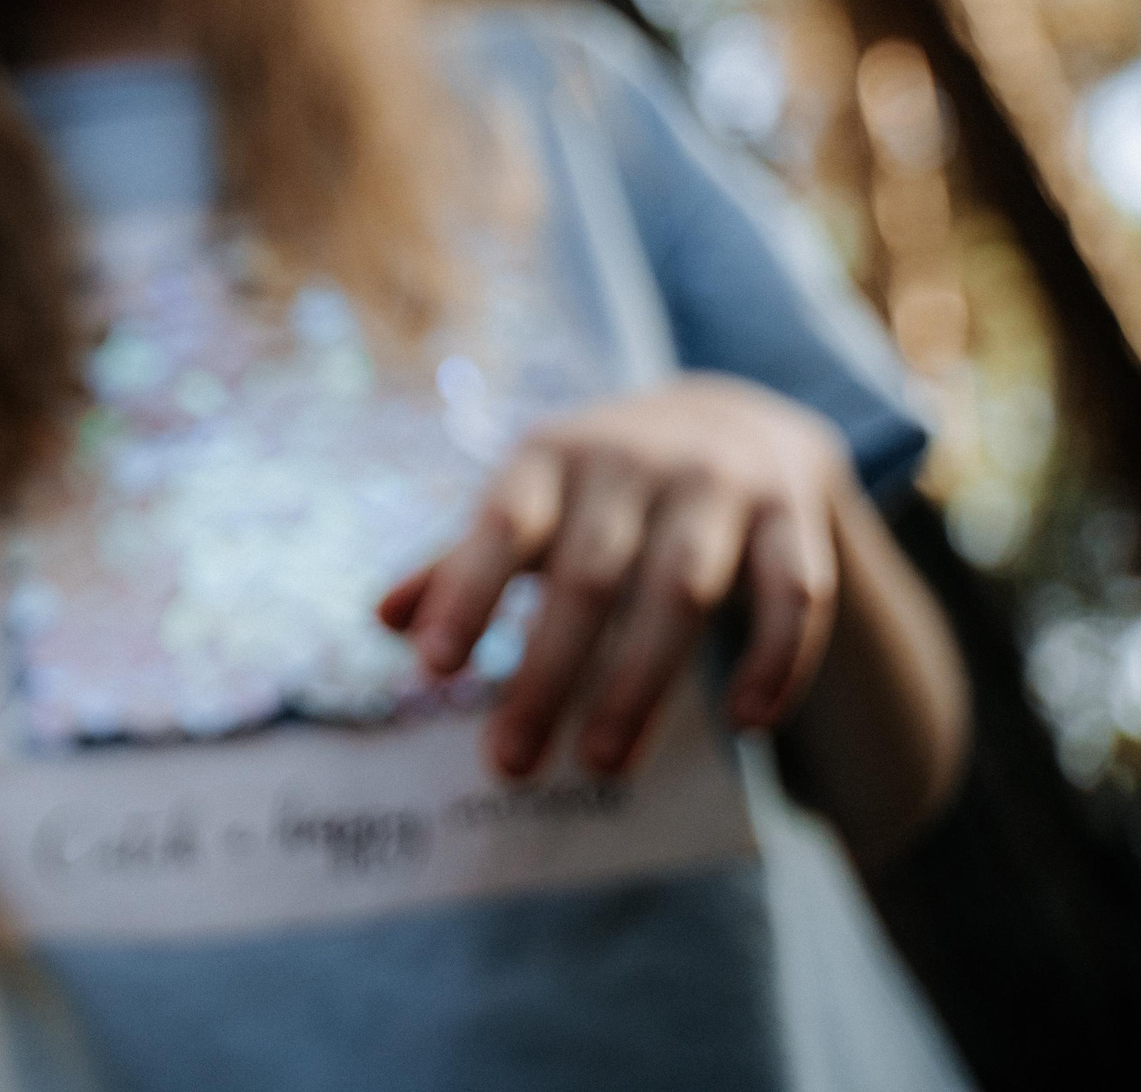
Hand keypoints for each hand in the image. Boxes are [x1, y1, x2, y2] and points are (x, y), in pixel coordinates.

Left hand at [378, 375, 853, 778]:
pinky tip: (742, 725)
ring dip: (640, 683)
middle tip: (509, 763)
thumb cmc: (597, 486)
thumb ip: (461, 562)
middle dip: (548, 673)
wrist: (733, 414)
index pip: (502, 524)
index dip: (467, 591)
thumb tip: (384, 620)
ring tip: (601, 764)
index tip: (434, 669)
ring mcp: (718, 486)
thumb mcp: (527, 500)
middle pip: (588, 576)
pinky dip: (772, 659)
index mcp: (550, 456)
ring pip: (682, 591)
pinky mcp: (794, 516)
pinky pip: (794, 594)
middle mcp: (632, 462)